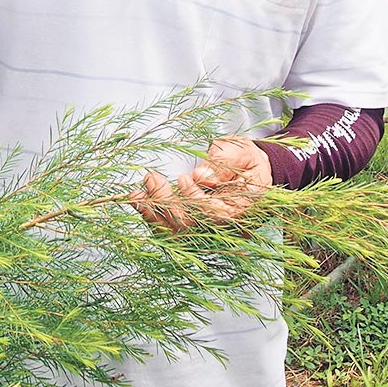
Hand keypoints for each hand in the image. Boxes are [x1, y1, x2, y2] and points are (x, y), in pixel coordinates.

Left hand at [132, 134, 271, 231]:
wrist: (251, 171)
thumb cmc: (246, 160)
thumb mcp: (240, 152)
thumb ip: (223, 163)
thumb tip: (202, 177)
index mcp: (242, 210)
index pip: (214, 216)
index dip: (195, 200)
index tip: (184, 178)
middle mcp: (223, 228)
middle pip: (190, 228)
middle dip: (166, 204)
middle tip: (151, 178)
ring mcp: (207, 231)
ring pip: (176, 234)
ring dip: (152, 215)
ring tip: (136, 194)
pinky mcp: (193, 228)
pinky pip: (170, 230)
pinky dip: (152, 217)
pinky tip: (139, 201)